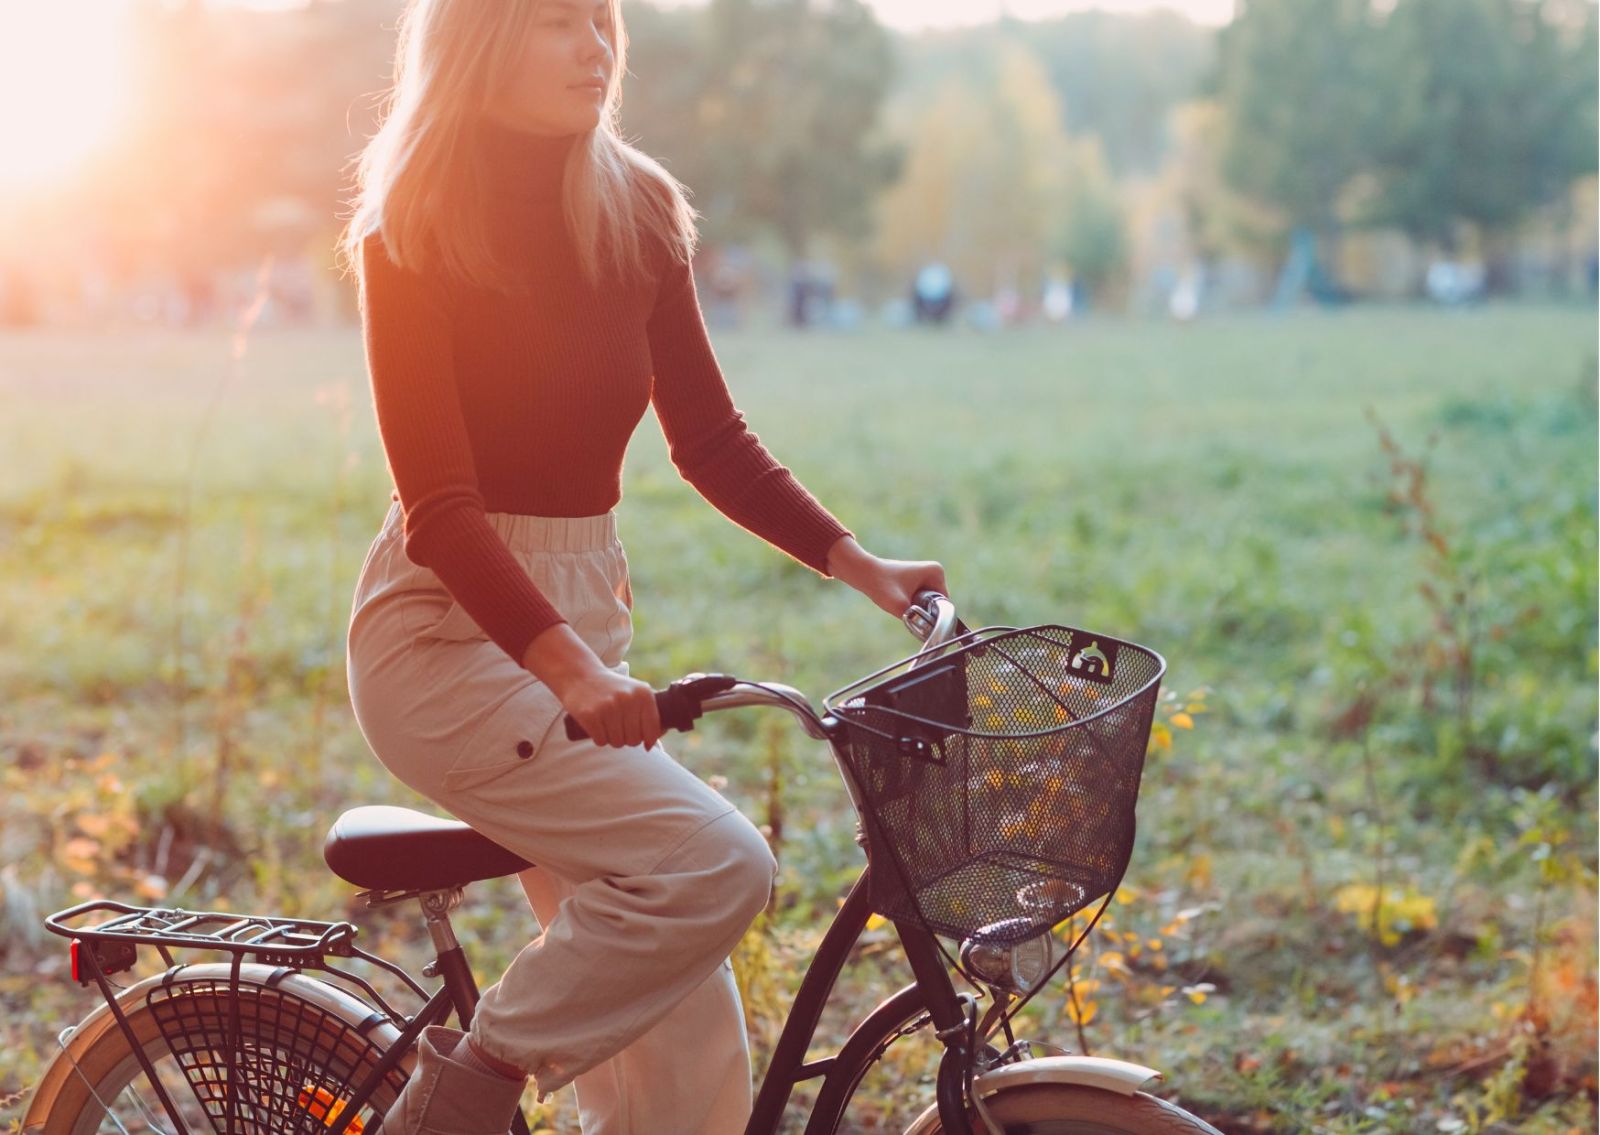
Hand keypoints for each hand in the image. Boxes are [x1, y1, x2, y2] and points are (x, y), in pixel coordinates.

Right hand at [555, 667, 661, 749]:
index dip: (645, 739)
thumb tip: (651, 745)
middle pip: (634, 740)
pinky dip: (598, 738)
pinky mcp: (590, 715)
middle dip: (625, 738)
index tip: (637, 735)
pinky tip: (596, 725)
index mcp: (644, 694)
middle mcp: (628, 699)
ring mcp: (609, 706)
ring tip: (606, 724)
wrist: (580, 675)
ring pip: (617, 743)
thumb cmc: (612, 689)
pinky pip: (601, 741)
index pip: (652, 731)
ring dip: (611, 739)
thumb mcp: (635, 693)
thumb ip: (648, 714)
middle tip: (617, 726)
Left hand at [824, 535, 947, 618]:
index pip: (943, 604)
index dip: (931, 614)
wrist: (863, 573)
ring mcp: (925, 574)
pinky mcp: (916, 579)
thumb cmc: (881, 585)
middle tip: (904, 608)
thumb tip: (926, 635)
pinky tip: (898, 600)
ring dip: (916, 608)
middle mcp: (934, 571)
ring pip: (927, 603)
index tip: (914, 614)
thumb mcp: (901, 608)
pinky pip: (919, 599)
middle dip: (922, 610)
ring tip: (900, 603)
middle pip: (935, 603)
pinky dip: (910, 604)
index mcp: (936, 572)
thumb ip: (917, 621)